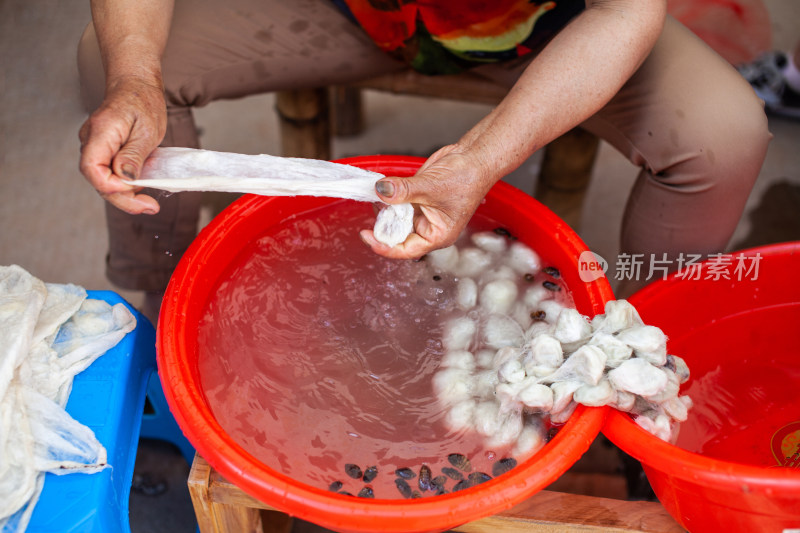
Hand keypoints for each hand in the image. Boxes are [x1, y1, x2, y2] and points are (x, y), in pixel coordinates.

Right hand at [78, 76, 166, 213]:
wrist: (136, 84)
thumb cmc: (143, 101)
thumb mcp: (147, 129)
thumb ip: (134, 155)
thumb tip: (126, 179)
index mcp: (100, 133)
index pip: (93, 169)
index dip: (112, 186)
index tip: (137, 188)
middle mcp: (91, 142)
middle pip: (98, 181)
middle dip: (124, 199)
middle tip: (151, 207)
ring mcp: (95, 147)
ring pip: (105, 181)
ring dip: (126, 195)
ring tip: (150, 202)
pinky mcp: (104, 152)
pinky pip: (111, 174)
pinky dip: (127, 185)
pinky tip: (143, 188)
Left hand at [360, 145, 495, 258]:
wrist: (474, 157)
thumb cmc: (467, 178)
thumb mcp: (431, 186)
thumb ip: (403, 190)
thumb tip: (381, 191)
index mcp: (437, 235)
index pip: (405, 249)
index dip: (384, 246)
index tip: (367, 236)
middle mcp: (428, 227)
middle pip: (397, 235)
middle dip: (382, 224)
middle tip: (372, 209)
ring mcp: (421, 213)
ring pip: (395, 218)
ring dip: (383, 209)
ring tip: (376, 196)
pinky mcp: (416, 198)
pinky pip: (397, 203)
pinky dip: (387, 197)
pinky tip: (381, 188)